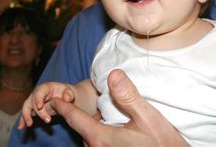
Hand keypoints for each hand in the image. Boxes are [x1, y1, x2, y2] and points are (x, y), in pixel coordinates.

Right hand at [18, 82, 74, 128]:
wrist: (64, 98)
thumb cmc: (66, 93)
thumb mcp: (70, 92)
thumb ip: (69, 94)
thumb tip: (66, 98)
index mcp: (45, 87)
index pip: (39, 92)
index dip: (38, 98)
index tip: (40, 106)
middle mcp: (37, 93)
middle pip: (32, 101)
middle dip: (37, 111)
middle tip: (47, 120)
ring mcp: (33, 101)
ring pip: (26, 108)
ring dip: (26, 116)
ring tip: (29, 124)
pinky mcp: (33, 109)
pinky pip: (26, 114)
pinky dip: (23, 120)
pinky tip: (20, 127)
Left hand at [50, 69, 187, 146]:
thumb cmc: (162, 142)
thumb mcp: (148, 117)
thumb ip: (129, 96)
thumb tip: (113, 75)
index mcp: (102, 138)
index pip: (76, 119)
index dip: (64, 107)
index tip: (53, 98)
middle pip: (82, 128)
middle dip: (79, 115)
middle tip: (75, 102)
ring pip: (90, 137)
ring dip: (91, 126)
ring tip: (99, 117)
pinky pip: (98, 144)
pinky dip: (99, 134)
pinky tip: (113, 128)